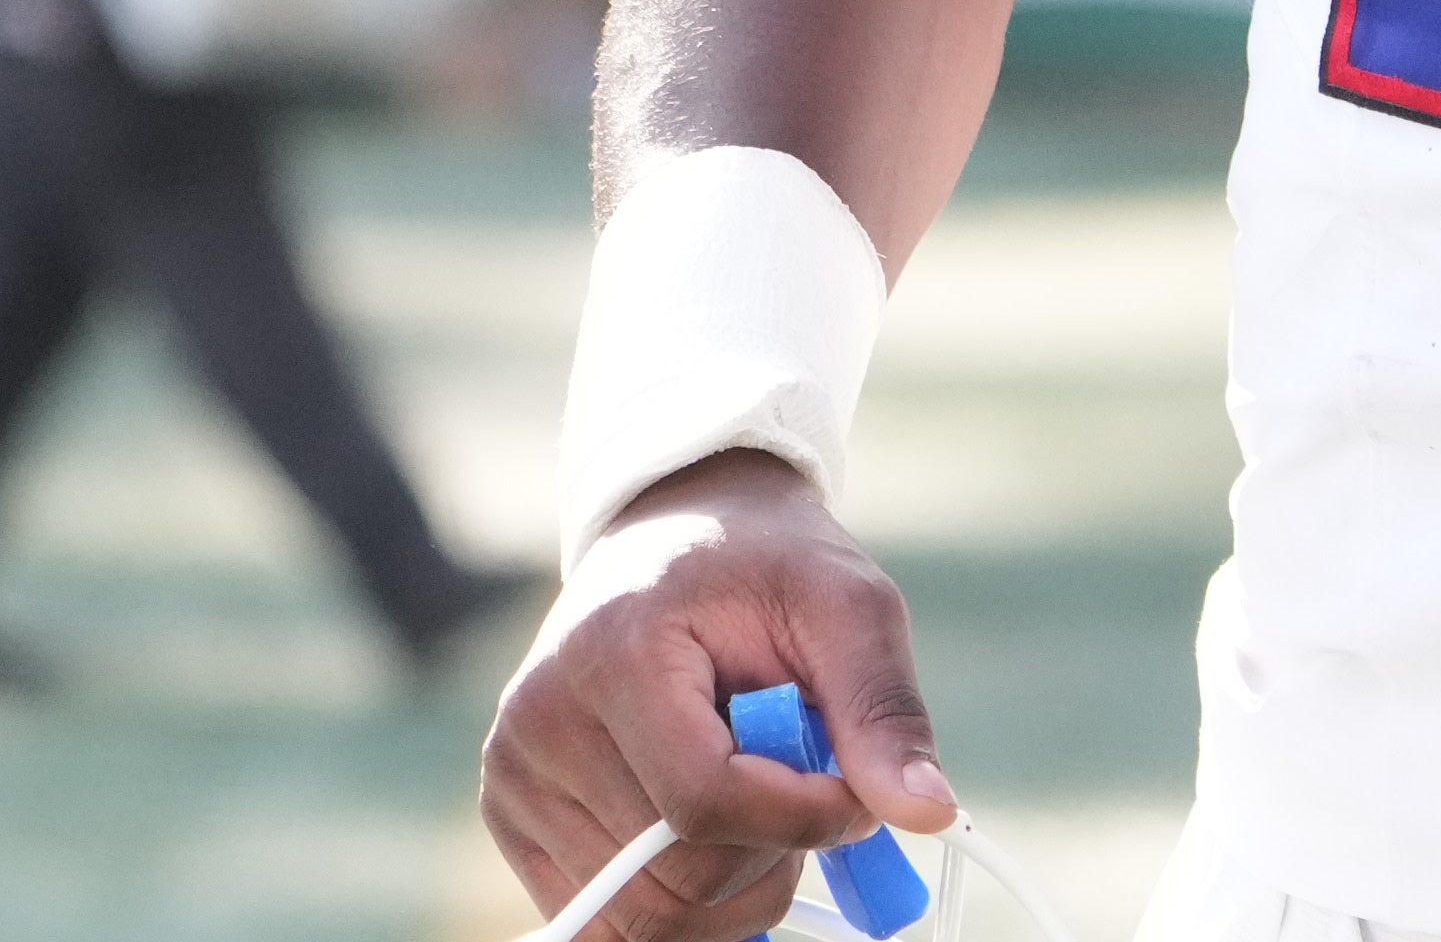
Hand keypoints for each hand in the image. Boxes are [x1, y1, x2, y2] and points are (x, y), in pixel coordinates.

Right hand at [483, 456, 952, 941]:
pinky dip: (683, 897)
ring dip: (732, 884)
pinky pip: (610, 918)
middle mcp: (539, 723)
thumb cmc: (765, 567)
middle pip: (675, 877)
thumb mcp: (847, 605)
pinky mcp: (512, 819)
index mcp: (614, 653)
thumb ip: (882, 708)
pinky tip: (711, 826)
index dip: (802, 817)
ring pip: (646, 916)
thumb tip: (928, 812)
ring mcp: (515, 779)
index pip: (705, 801)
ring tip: (757, 795)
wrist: (675, 537)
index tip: (850, 786)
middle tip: (807, 787)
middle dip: (773, 857)